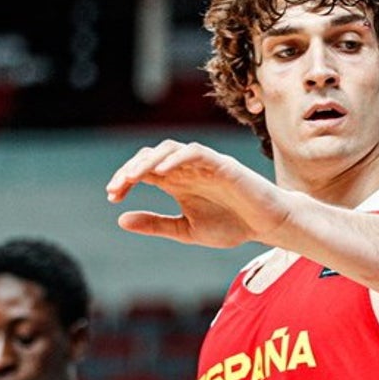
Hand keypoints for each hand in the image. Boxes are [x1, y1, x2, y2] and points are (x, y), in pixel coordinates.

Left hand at [106, 140, 289, 248]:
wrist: (267, 226)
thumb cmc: (232, 226)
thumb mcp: (187, 230)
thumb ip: (156, 224)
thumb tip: (120, 219)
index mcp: (178, 182)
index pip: (143, 171)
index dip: (124, 179)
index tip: (112, 196)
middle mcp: (187, 169)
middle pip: (150, 156)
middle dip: (130, 169)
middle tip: (116, 187)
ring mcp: (204, 164)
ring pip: (169, 149)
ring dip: (148, 161)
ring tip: (132, 178)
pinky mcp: (222, 164)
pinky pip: (195, 152)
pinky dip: (176, 159)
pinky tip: (161, 174)